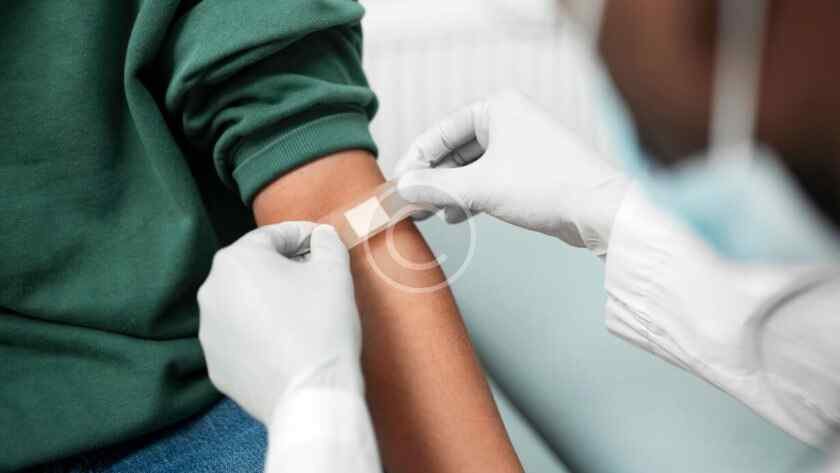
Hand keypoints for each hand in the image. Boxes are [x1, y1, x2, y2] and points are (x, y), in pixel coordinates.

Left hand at [197, 222, 362, 424]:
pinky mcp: (216, 364)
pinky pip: (240, 337)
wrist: (310, 393)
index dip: (304, 237)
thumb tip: (322, 237)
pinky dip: (260, 334)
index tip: (324, 244)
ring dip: (269, 302)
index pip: (274, 236)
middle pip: (254, 268)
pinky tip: (286, 343)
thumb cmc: (322, 326)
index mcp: (235, 260)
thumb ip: (327, 243)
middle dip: (284, 269)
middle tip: (315, 279)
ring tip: (301, 314)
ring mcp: (209, 331)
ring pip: (243, 303)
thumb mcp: (334, 272)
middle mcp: (211, 291)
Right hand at [394, 90, 629, 254]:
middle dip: (432, 179)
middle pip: (454, 150)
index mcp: (497, 108)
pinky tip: (457, 215)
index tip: (398, 184)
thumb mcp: (480, 187)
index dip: (415, 160)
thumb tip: (402, 189)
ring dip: (449, 191)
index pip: (440, 132)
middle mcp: (509, 121)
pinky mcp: (528, 170)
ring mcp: (520, 146)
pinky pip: (487, 179)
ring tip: (431, 213)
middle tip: (410, 203)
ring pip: (470, 168)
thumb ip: (436, 187)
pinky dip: (470, 196)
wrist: (598, 211)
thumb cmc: (548, 186)